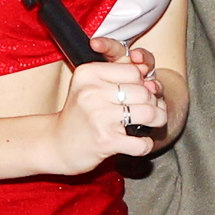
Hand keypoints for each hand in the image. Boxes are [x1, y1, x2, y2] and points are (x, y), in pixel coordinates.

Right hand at [39, 51, 170, 174]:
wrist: (57, 144)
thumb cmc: (79, 113)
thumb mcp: (90, 85)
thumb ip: (118, 72)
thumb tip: (147, 69)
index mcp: (88, 73)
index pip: (133, 71)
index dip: (142, 82)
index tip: (139, 93)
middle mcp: (92, 92)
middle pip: (144, 92)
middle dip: (153, 102)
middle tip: (148, 110)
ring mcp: (99, 117)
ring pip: (149, 113)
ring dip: (157, 120)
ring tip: (151, 123)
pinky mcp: (106, 141)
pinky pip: (142, 142)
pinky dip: (145, 144)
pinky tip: (138, 143)